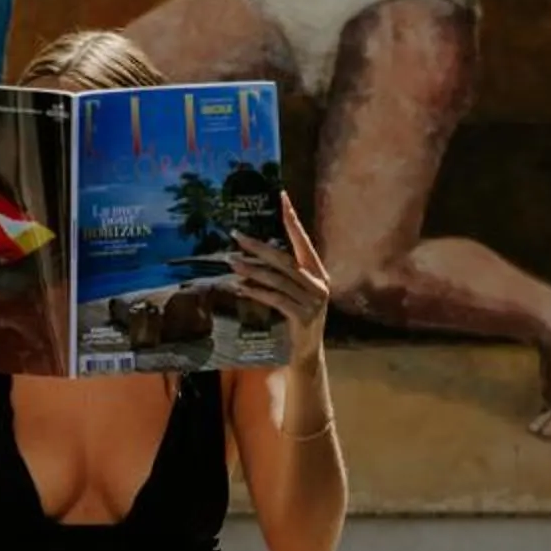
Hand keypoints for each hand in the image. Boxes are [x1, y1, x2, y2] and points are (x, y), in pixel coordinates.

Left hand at [229, 195, 331, 359]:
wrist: (307, 353)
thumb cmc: (296, 319)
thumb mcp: (293, 292)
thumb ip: (282, 274)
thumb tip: (256, 250)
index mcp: (318, 272)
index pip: (303, 240)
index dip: (292, 219)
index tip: (281, 197)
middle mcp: (318, 283)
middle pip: (284, 258)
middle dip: (258, 246)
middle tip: (236, 235)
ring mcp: (312, 301)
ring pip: (277, 278)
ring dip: (251, 269)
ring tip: (231, 261)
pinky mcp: (302, 316)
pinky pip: (275, 298)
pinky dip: (256, 291)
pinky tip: (241, 287)